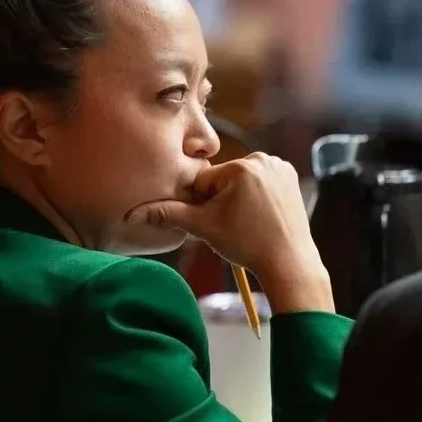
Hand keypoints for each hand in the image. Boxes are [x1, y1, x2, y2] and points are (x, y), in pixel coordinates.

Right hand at [126, 153, 332, 312]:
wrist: (287, 262)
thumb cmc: (246, 245)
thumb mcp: (203, 228)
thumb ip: (168, 214)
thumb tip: (132, 214)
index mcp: (239, 167)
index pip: (203, 182)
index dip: (203, 205)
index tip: (218, 223)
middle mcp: (261, 159)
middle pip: (223, 179)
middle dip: (222, 200)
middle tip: (235, 225)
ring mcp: (279, 166)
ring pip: (241, 180)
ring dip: (238, 197)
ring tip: (249, 221)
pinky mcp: (290, 175)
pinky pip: (260, 180)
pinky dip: (257, 194)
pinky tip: (262, 214)